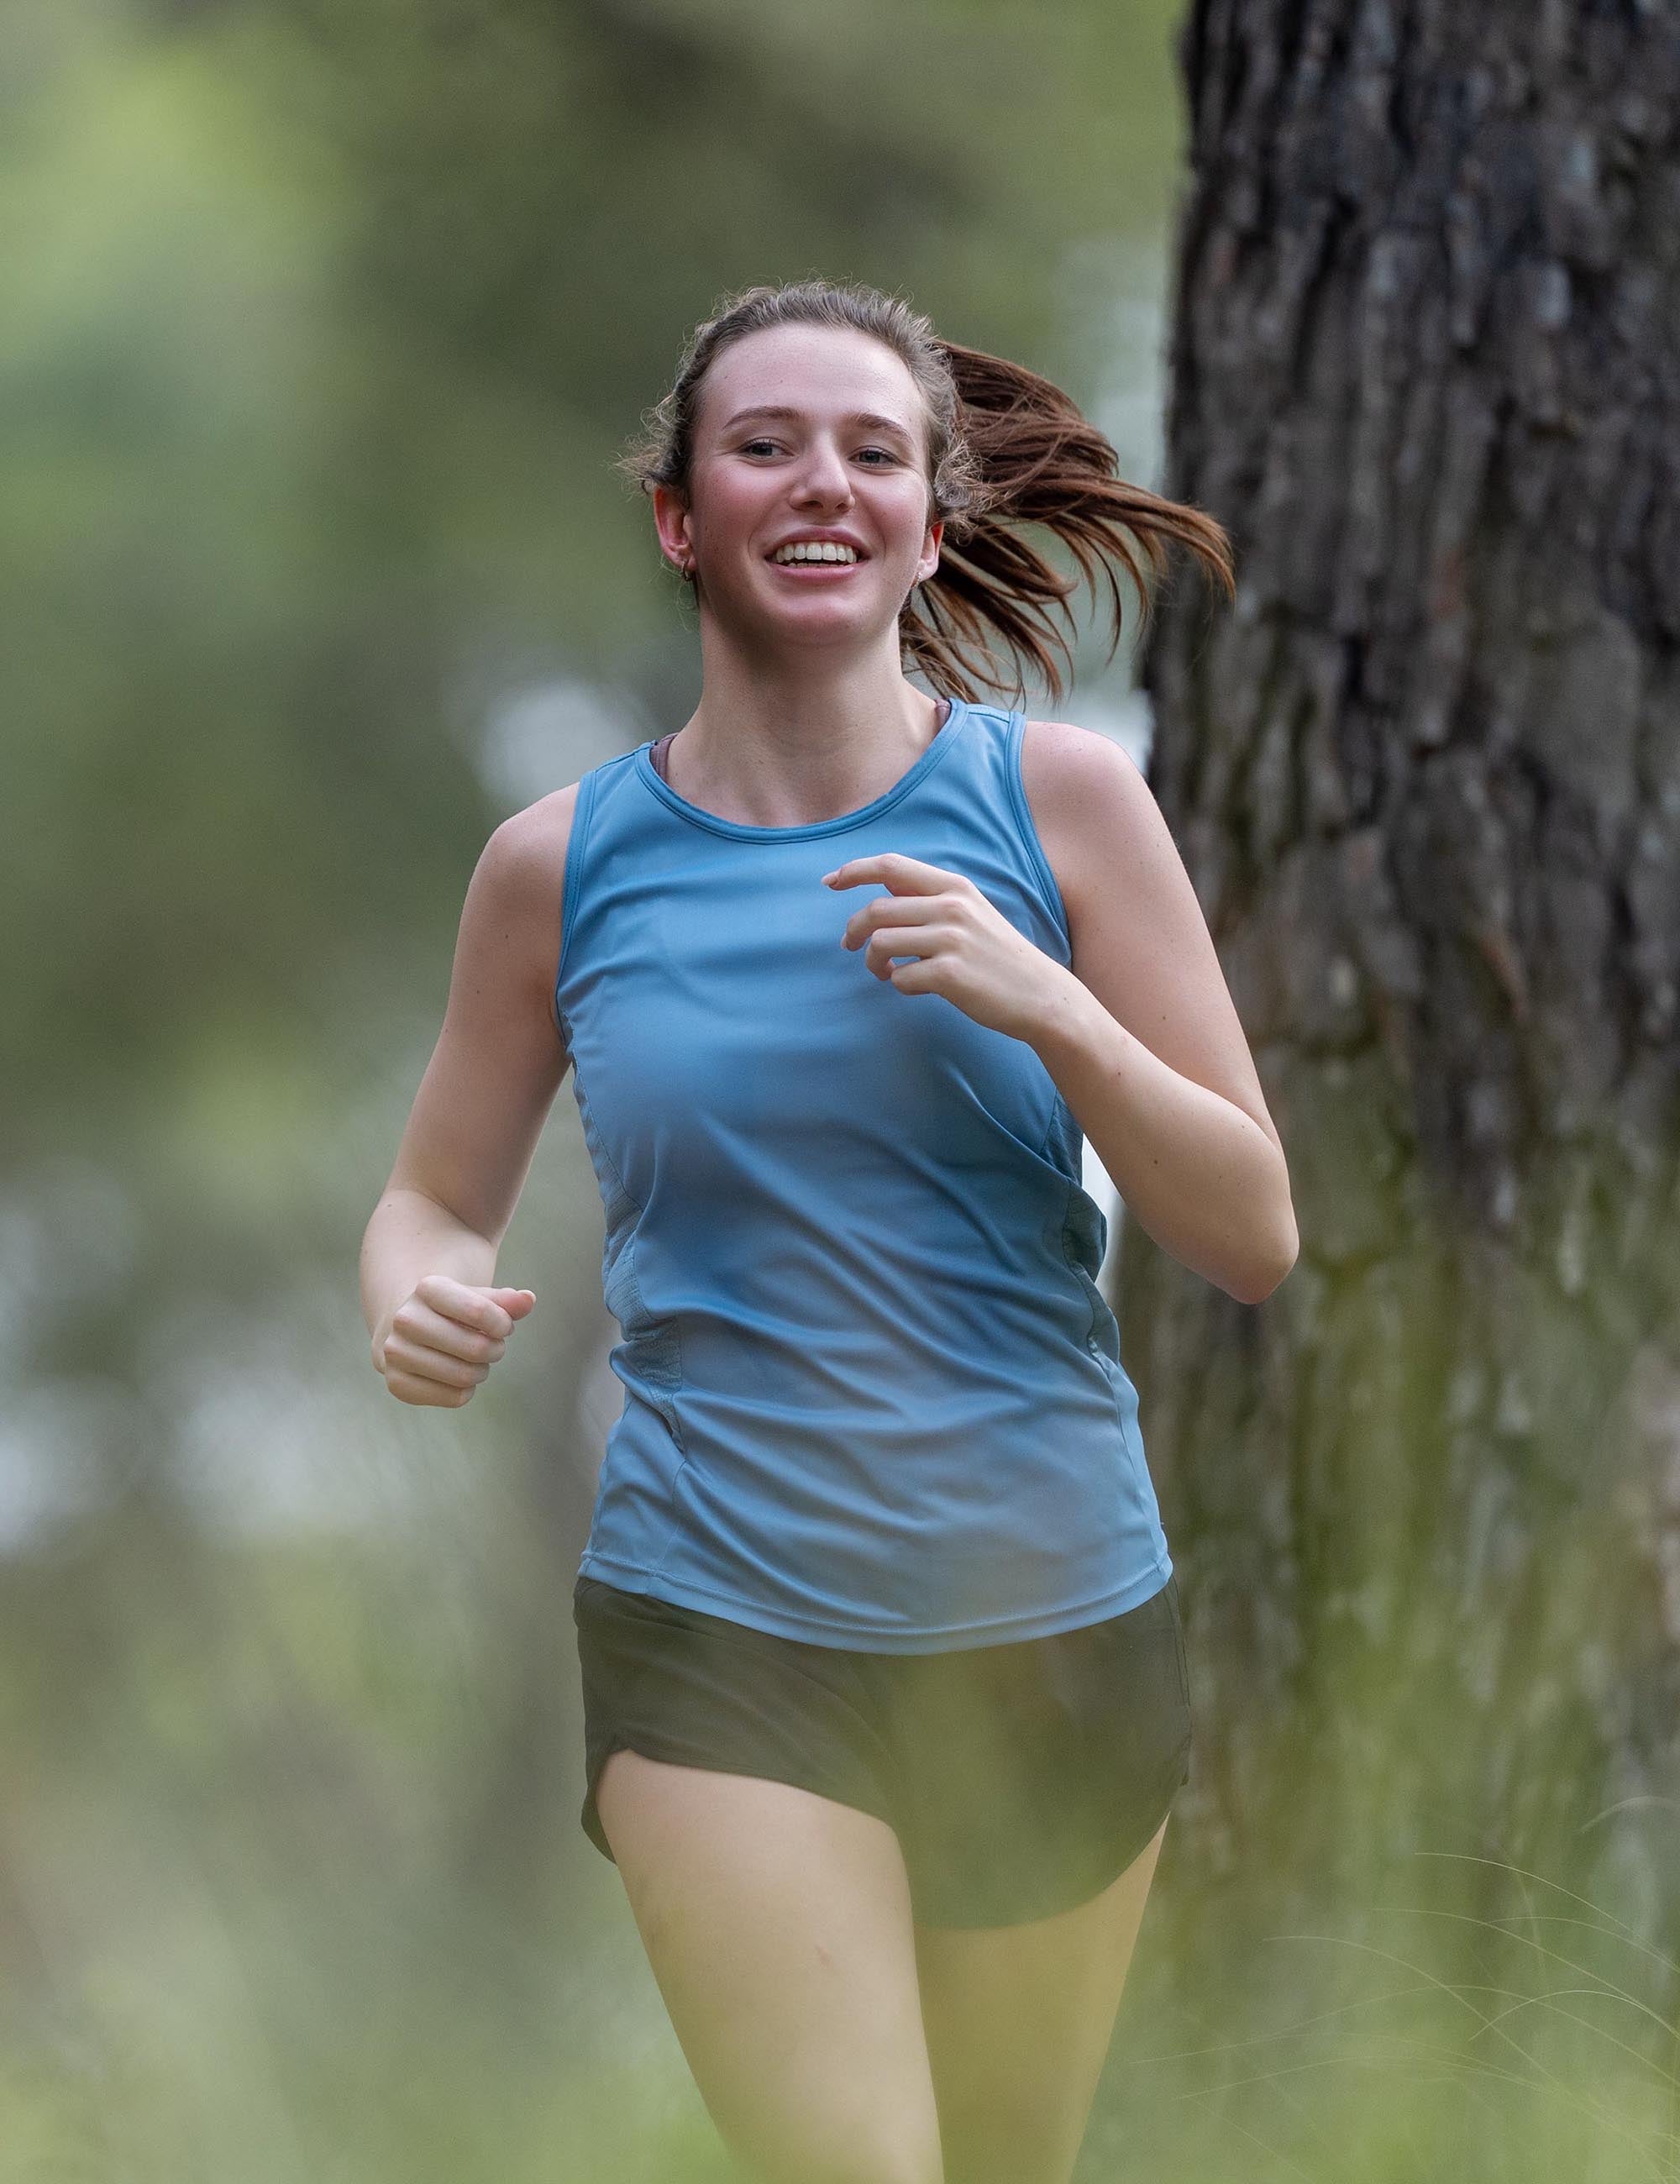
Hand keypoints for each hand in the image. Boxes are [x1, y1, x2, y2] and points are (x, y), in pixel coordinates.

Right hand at [373, 1277, 535, 1407]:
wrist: (408, 1330)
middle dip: (495, 1350)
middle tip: (493, 1347)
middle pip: (475, 1348)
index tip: (504, 1326)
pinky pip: (453, 1397)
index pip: (478, 1311)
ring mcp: (396, 1352)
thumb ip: (506, 1301)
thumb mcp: (477, 1298)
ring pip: (464, 1376)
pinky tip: (458, 1376)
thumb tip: (528, 1299)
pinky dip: (466, 1391)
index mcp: (428, 1289)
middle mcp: (405, 1319)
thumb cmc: (452, 1312)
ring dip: (481, 1371)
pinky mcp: (396, 1383)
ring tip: (476, 1362)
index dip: (502, 1324)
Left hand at [822, 852, 1072, 1042]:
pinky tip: (915, 987)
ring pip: (881, 943)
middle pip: (876, 910)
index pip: (890, 866)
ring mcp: (950, 940)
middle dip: (853, 929)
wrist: (1039, 994)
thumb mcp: (971, 912)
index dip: (854, 870)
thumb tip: (884, 885)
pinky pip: (900, 977)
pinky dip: (899, 985)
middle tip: (849, 945)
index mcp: (954, 887)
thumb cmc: (998, 955)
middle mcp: (951, 907)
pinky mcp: (949, 974)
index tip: (830, 881)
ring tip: (884, 972)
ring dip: (872, 962)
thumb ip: (930, 897)